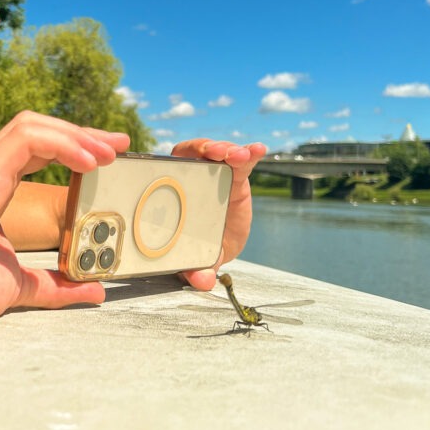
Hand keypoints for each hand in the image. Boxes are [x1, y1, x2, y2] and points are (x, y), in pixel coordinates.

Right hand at [0, 112, 129, 342]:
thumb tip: (93, 290)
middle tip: (119, 144)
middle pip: (40, 131)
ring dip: (75, 134)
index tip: (107, 157)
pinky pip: (25, 139)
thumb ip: (54, 285)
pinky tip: (86, 161)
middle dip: (82, 133)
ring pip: (32, 126)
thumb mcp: (17, 287)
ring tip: (107, 152)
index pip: (38, 151)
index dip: (74, 147)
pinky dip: (60, 143)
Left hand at [170, 137, 266, 290]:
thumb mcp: (197, 259)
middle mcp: (192, 177)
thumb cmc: (197, 247)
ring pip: (220, 154)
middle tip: (219, 153)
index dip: (177, 159)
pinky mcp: (235, 177)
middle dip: (206, 148)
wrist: (216, 247)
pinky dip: (250, 154)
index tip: (191, 159)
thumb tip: (203, 282)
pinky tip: (258, 150)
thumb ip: (196, 270)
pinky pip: (243, 162)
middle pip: (195, 153)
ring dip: (230, 151)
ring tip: (243, 155)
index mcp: (173, 190)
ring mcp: (214, 174)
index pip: (170, 166)